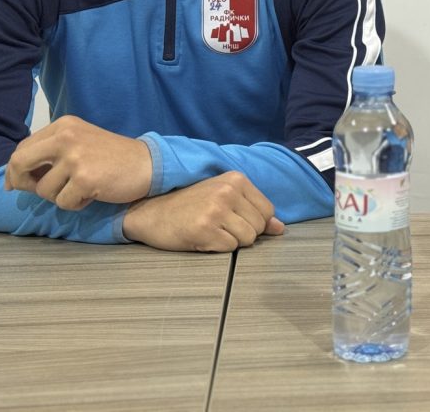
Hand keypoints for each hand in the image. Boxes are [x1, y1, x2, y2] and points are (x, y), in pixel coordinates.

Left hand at [4, 115, 151, 209]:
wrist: (148, 163)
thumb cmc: (112, 157)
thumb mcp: (80, 143)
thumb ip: (51, 152)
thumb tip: (15, 177)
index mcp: (64, 125)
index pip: (23, 148)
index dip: (15, 169)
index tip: (15, 183)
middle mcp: (66, 137)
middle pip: (20, 162)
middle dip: (20, 181)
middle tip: (33, 192)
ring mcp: (75, 157)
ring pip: (43, 190)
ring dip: (58, 197)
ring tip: (80, 189)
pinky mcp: (85, 179)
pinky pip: (62, 203)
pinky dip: (75, 204)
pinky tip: (92, 194)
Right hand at [122, 172, 284, 251]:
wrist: (149, 211)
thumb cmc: (187, 205)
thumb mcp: (222, 197)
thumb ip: (253, 209)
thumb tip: (280, 228)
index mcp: (235, 179)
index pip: (267, 210)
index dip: (255, 222)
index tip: (234, 219)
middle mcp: (228, 191)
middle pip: (259, 227)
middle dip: (243, 233)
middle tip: (219, 226)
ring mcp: (216, 210)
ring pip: (247, 239)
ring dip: (231, 241)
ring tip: (211, 230)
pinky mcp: (204, 230)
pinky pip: (230, 248)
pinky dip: (218, 248)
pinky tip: (202, 237)